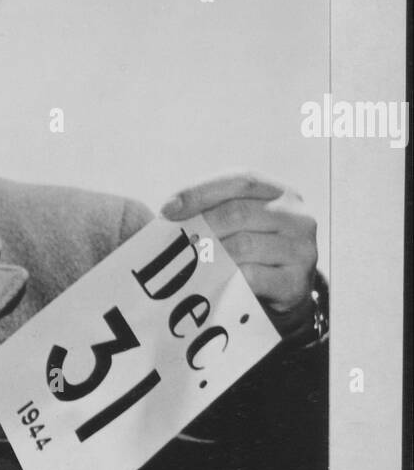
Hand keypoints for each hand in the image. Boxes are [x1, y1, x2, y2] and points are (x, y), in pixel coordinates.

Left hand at [160, 172, 317, 333]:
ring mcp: (301, 248)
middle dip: (201, 224)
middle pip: (239, 212)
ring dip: (209, 253)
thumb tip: (169, 211)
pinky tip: (210, 280)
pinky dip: (226, 277)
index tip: (168, 209)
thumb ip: (215, 209)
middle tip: (175, 239)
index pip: (240, 179)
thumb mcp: (241, 222)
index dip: (201, 191)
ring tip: (187, 260)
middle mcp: (297, 215)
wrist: (286, 290)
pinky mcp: (296, 282)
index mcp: (280, 191)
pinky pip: (251, 276)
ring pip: (243, 245)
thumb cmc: (253, 249)